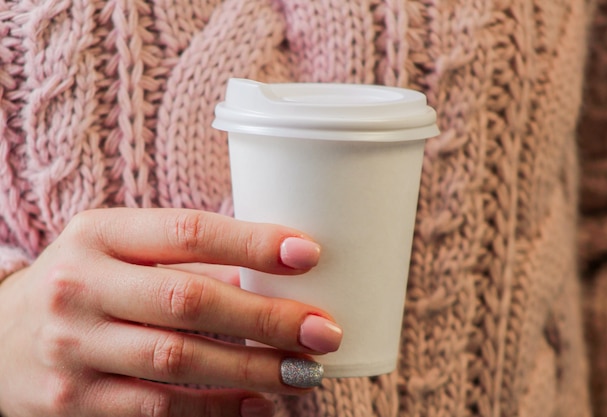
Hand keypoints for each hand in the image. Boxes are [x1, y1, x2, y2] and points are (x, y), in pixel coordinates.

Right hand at [0, 208, 342, 416]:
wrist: (0, 340)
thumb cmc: (85, 283)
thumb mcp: (119, 250)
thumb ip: (185, 258)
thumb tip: (270, 273)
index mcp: (99, 233)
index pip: (187, 232)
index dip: (252, 243)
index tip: (308, 254)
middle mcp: (80, 287)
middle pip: (190, 301)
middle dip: (267, 318)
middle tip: (323, 332)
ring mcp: (73, 349)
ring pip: (180, 363)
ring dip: (254, 370)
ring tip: (307, 373)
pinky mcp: (74, 405)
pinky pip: (160, 411)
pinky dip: (218, 409)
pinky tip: (259, 403)